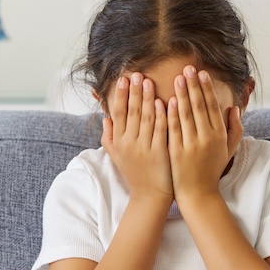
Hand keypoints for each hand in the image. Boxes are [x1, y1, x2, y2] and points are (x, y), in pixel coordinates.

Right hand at [101, 73, 171, 202]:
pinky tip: (164, 101)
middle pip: (131, 112)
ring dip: (147, 98)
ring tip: (149, 81)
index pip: (118, 113)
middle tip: (136, 74)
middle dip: (134, 91)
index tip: (123, 79)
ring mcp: (144, 148)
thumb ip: (109, 137)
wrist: (150, 196)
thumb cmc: (135, 173)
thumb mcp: (116, 156)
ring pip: (146, 118)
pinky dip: (162, 114)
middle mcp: (129, 143)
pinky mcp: (160, 152)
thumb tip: (105, 118)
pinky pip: (161, 129)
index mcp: (119, 141)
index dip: (120, 94)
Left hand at [167, 67, 243, 205]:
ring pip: (185, 114)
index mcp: (219, 135)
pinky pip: (173, 128)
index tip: (201, 73)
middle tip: (187, 68)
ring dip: (181, 94)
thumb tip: (233, 108)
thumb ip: (235, 128)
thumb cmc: (213, 169)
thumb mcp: (229, 149)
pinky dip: (170, 113)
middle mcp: (206, 138)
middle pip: (198, 106)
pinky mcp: (176, 152)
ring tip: (177, 78)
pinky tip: (168, 100)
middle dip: (193, 85)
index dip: (206, 88)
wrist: (198, 194)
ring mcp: (191, 145)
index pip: (212, 106)